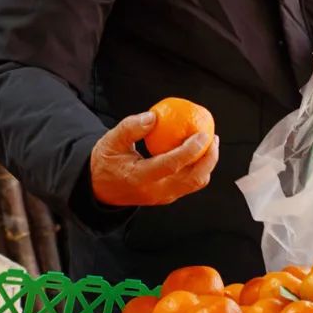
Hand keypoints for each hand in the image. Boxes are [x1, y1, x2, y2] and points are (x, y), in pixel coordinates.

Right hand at [90, 111, 218, 206]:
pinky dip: (199, 167)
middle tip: (212, 136)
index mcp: (140, 178)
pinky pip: (190, 183)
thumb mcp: (111, 141)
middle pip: (193, 179)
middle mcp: (156, 191)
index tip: (202, 133)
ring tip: (210, 142)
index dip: (191, 150)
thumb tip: (154, 116)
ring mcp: (163, 196)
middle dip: (209, 158)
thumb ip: (131, 128)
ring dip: (207, 163)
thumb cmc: (106, 161)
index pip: (172, 165)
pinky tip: (199, 151)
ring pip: (195, 183)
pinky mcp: (168, 196)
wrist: (100, 188)